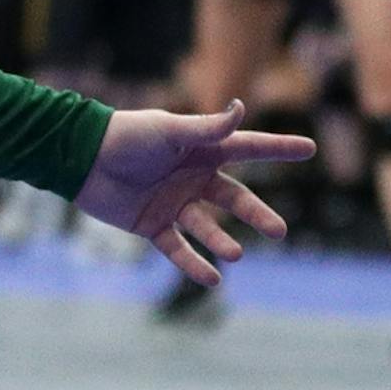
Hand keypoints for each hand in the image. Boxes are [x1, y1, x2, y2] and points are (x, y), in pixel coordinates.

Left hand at [75, 100, 314, 288]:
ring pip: (207, 227)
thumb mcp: (169, 130)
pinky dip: (193, 264)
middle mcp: (193, 178)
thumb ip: (206, 128)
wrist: (81, 158)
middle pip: (234, 198)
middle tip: (279, 231)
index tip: (309, 149)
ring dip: (222, 242)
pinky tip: (211, 280)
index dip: (278, 149)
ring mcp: (174, 203)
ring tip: (236, 254)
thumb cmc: (125, 136)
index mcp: (201, 150)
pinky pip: (177, 249)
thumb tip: (241, 109)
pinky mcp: (152, 225)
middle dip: (256, 214)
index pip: (248, 148)